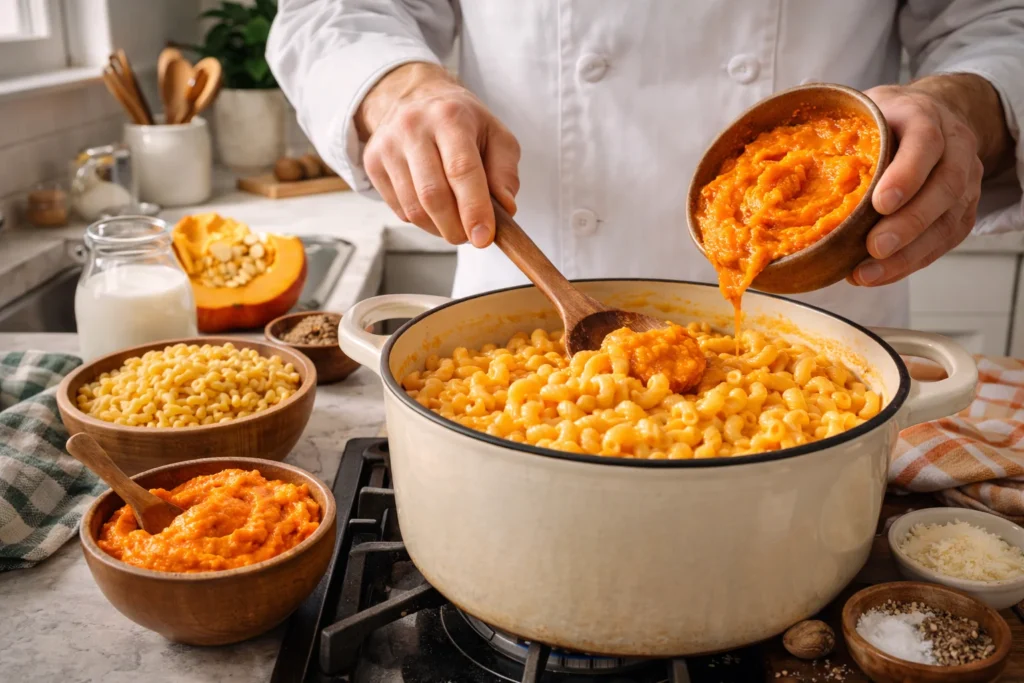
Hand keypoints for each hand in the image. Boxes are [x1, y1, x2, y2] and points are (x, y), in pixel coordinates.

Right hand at [356, 62, 520, 246]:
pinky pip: (399, 209)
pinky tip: (434, 209)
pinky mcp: (372, 162)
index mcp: (450, 116)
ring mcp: (388, 145)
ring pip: (413, 208)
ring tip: (455, 223)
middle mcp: (413, 127)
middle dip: (455, 227)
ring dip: (439, 228)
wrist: (415, 99)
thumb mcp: (496, 136)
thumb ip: (505, 173)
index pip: (461, 169)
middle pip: (433, 194)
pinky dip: (422, 221)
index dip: (474, 208)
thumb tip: (505, 209)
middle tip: (471, 238)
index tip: (483, 237)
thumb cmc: (462, 123)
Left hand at [850, 77, 998, 286]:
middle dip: (909, 223)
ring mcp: (965, 182)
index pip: (925, 143)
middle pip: (944, 188)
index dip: (906, 175)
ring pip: (947, 222)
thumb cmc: (888, 118)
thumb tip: (782, 156)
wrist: (935, 116)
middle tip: (875, 247)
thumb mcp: (865, 108)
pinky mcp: (961, 212)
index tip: (880, 203)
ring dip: (908, 254)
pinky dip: (911, 262)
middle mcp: (955, 149)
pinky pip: (943, 242)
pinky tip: (880, 274)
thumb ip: (839, 126)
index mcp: (925, 117)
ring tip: (869, 273)